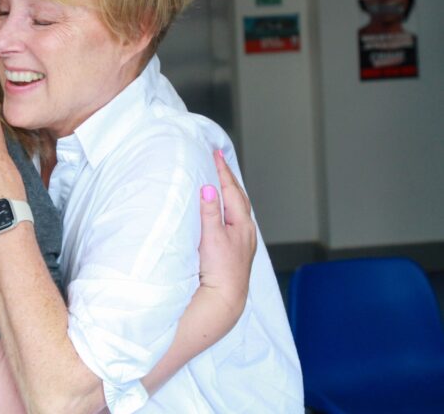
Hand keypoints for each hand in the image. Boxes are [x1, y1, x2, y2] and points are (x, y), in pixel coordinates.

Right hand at [198, 150, 256, 317]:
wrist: (225, 298)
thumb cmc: (219, 270)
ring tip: (222, 180)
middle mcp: (246, 230)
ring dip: (230, 191)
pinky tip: (225, 210)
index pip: (231, 190)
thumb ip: (210, 212)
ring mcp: (244, 240)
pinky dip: (230, 206)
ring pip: (238, 208)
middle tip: (219, 160)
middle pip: (239, 197)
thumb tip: (208, 188)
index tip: (215, 154)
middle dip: (229, 178)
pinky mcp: (238, 249)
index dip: (222, 171)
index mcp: (241, 224)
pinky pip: (235, 218)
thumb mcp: (211, 238)